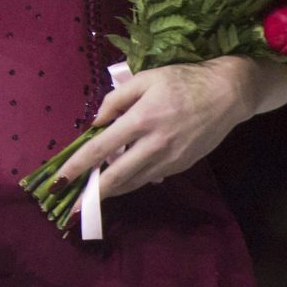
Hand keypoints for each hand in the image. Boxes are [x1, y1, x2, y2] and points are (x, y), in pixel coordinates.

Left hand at [56, 57, 255, 202]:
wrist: (227, 94)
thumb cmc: (183, 81)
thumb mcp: (146, 79)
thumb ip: (116, 99)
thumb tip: (96, 122)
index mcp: (141, 120)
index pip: (100, 148)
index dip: (78, 166)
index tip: (60, 180)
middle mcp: (154, 145)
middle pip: (116, 176)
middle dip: (92, 194)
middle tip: (73, 208)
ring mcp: (169, 159)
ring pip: (134, 182)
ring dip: (111, 192)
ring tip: (91, 199)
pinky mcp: (180, 166)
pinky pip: (150, 177)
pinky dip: (133, 182)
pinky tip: (121, 182)